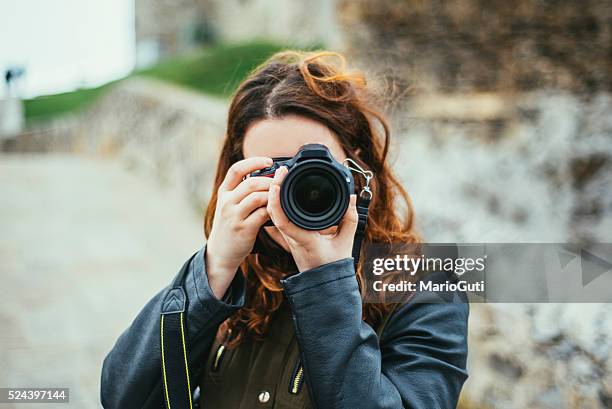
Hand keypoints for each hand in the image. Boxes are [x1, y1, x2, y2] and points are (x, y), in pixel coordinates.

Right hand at [206, 157, 272, 298]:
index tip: (269, 161)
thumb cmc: (230, 225)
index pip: (236, 169)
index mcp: (223, 193)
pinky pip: (262, 214)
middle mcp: (226, 202)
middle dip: (270, 181)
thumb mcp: (229, 205)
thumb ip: (242, 192)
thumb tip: (266, 176)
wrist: (220, 252)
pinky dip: (273, 210)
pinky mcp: (243, 229)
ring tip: (281, 196)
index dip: (253, 161)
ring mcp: (234, 216)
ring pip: (257, 197)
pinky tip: (277, 211)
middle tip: (282, 182)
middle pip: (251, 183)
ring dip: (273, 195)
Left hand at [266, 166, 358, 271]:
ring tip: (281, 176)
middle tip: (282, 169)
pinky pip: (278, 217)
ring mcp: (287, 237)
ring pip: (273, 213)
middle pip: (273, 212)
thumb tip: (352, 198)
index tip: (278, 181)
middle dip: (273, 188)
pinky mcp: (288, 236)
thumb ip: (350, 219)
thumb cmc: (333, 265)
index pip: (282, 219)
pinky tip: (281, 190)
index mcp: (302, 239)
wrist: (324, 282)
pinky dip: (278, 202)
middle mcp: (291, 237)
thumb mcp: (346, 242)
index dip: (276, 199)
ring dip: (274, 194)